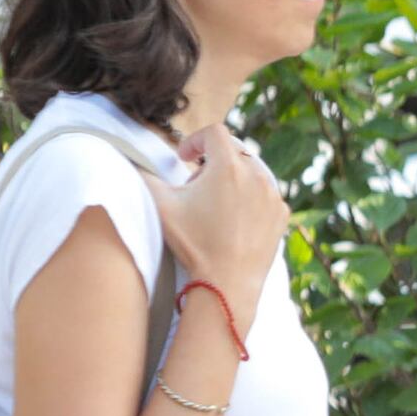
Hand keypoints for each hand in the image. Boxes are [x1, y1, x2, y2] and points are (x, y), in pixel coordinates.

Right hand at [154, 126, 289, 315]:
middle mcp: (257, 175)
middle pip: (233, 151)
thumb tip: (134, 162)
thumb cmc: (194, 244)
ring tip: (215, 204)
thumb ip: (145, 176)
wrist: (228, 283)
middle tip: (196, 186)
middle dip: (212, 162)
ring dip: (231, 178)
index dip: (194, 140)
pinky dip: (249, 196)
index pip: (214, 132)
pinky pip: (265, 193)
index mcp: (228, 166)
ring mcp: (273, 195)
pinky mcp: (282, 214)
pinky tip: (234, 218)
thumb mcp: (161, 206)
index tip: (183, 159)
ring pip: (250, 171)